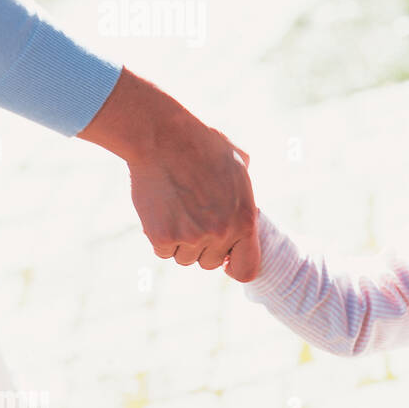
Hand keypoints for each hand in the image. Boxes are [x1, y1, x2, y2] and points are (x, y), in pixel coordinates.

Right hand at [78, 68, 261, 281]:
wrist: (165, 137)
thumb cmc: (204, 145)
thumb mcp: (241, 166)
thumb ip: (246, 193)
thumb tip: (246, 202)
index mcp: (245, 221)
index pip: (247, 270)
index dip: (234, 265)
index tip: (226, 257)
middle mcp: (220, 234)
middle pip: (210, 263)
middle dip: (203, 247)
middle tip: (195, 219)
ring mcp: (190, 237)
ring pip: (184, 259)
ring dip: (181, 243)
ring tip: (178, 211)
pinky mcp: (161, 236)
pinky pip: (163, 251)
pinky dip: (161, 237)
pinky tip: (162, 212)